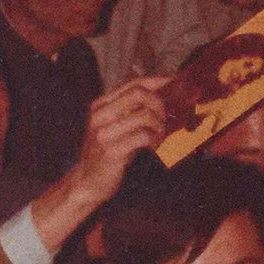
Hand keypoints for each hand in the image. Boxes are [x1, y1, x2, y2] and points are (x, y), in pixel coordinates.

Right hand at [72, 79, 167, 203]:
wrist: (87, 182)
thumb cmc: (109, 154)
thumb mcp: (117, 128)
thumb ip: (133, 112)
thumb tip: (165, 99)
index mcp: (101, 105)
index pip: (133, 83)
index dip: (158, 82)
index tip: (175, 84)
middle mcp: (100, 115)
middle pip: (139, 93)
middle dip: (160, 103)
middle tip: (167, 118)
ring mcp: (104, 133)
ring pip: (144, 115)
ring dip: (159, 125)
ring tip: (159, 136)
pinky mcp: (112, 151)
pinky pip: (143, 136)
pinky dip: (155, 139)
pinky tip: (153, 146)